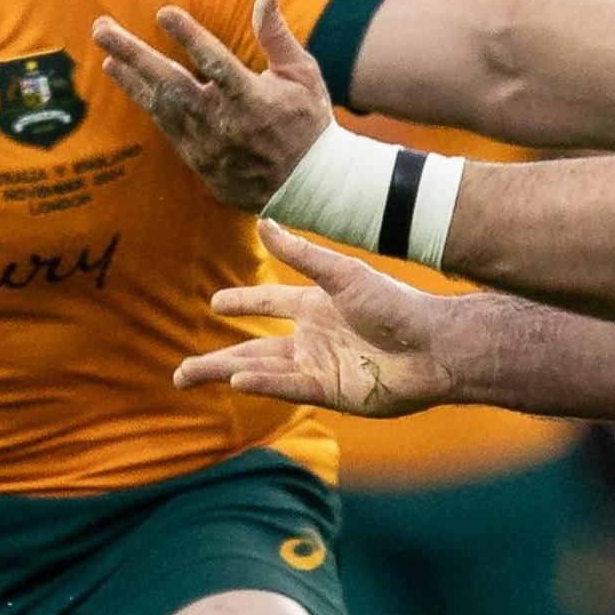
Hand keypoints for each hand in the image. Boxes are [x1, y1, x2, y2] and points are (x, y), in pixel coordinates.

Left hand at [91, 0, 333, 211]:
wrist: (311, 186)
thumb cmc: (308, 121)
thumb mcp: (302, 75)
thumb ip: (277, 35)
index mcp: (255, 101)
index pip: (217, 64)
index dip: (190, 38)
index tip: (165, 14)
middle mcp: (226, 126)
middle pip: (171, 85)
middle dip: (133, 55)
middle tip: (102, 29)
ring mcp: (209, 148)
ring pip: (160, 108)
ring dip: (130, 78)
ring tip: (106, 53)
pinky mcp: (200, 163)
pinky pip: (166, 127)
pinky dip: (146, 101)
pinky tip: (127, 79)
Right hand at [180, 222, 461, 415]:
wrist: (433, 346)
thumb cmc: (396, 305)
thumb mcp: (343, 275)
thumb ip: (301, 255)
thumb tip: (263, 223)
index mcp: (316, 306)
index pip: (269, 303)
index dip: (243, 301)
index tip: (215, 303)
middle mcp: (312, 338)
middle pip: (252, 349)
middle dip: (216, 360)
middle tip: (181, 371)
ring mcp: (319, 367)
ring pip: (261, 371)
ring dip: (226, 373)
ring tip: (188, 377)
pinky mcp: (331, 391)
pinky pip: (288, 386)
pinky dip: (263, 384)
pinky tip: (237, 381)